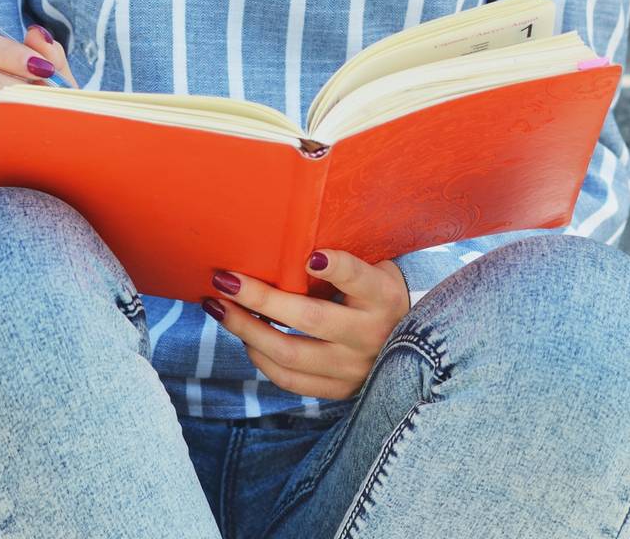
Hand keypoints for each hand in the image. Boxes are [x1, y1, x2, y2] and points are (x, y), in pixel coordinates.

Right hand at [0, 24, 77, 191]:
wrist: (38, 163)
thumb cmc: (38, 112)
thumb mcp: (49, 83)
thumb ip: (47, 57)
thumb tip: (37, 35)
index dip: (8, 52)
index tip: (42, 68)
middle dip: (11, 89)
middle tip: (42, 101)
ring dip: (16, 127)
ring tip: (45, 130)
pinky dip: (11, 159)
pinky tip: (30, 157)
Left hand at [204, 250, 411, 400]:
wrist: (411, 349)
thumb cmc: (376, 294)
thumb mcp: (376, 269)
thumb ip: (344, 259)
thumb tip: (291, 240)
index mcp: (383, 296)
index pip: (359, 279)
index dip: (336, 268)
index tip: (309, 257)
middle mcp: (370, 334)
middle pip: (309, 318)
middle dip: (260, 298)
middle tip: (224, 280)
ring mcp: (354, 367)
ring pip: (291, 353)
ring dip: (246, 329)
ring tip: (218, 307)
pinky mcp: (339, 390)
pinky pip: (290, 379)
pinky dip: (260, 358)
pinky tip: (243, 336)